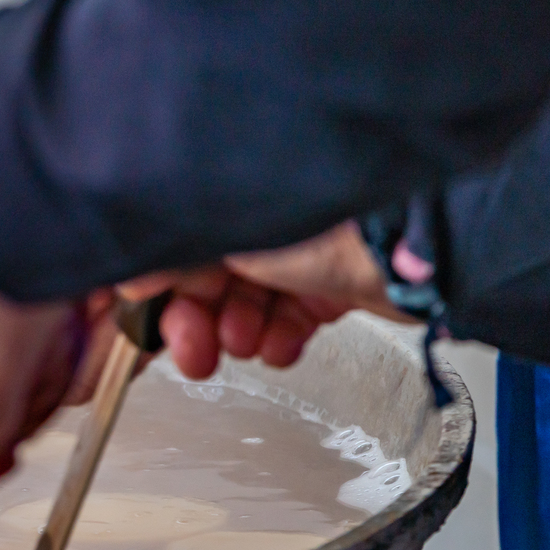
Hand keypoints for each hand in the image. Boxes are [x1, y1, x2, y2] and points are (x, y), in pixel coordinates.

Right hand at [119, 223, 407, 379]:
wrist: (422, 253)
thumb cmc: (336, 228)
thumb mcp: (234, 240)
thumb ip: (174, 257)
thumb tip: (127, 278)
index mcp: (233, 198)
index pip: (174, 246)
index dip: (152, 286)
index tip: (136, 318)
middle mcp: (261, 219)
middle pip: (204, 280)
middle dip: (194, 322)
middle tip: (192, 351)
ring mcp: (298, 252)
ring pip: (243, 305)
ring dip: (237, 333)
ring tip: (248, 341)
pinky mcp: (330, 284)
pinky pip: (288, 319)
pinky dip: (279, 337)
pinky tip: (281, 343)